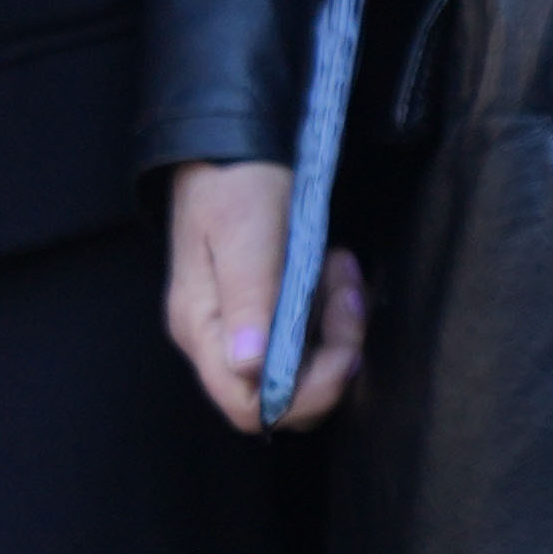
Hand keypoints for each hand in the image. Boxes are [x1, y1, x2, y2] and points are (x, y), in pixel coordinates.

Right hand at [158, 160, 361, 432]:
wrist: (232, 147)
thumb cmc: (234, 183)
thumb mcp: (245, 233)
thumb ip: (249, 298)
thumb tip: (250, 367)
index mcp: (204, 330)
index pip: (250, 406)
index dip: (305, 393)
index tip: (343, 343)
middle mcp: (220, 341)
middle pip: (286, 397)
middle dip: (336, 356)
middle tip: (348, 293)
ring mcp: (243, 329)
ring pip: (306, 368)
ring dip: (341, 328)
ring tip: (342, 268)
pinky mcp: (267, 312)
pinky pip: (310, 338)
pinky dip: (335, 312)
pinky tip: (337, 268)